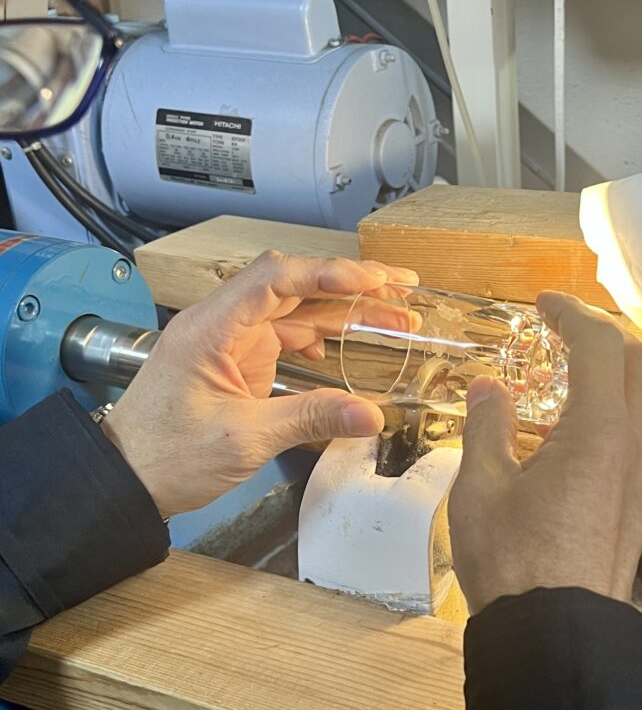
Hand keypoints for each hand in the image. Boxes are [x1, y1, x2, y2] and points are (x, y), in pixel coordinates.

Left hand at [102, 251, 417, 518]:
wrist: (127, 480)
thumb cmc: (167, 456)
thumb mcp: (244, 439)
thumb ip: (310, 418)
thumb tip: (371, 415)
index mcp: (211, 328)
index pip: (274, 279)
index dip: (327, 273)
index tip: (372, 281)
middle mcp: (223, 323)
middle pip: (295, 286)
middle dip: (351, 285)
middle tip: (402, 287)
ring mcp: (232, 340)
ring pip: (298, 310)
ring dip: (345, 312)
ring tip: (396, 316)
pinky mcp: (239, 360)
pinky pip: (287, 334)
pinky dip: (321, 336)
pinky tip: (344, 346)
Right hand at [448, 291, 641, 612]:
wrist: (558, 635)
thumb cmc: (514, 561)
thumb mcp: (482, 485)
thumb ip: (487, 424)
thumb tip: (490, 388)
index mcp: (603, 430)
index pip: (600, 343)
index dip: (572, 312)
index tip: (542, 303)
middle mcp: (639, 444)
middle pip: (637, 361)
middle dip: (601, 333)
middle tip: (559, 328)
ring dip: (611, 372)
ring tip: (562, 373)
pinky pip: (640, 433)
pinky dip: (613, 408)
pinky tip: (572, 427)